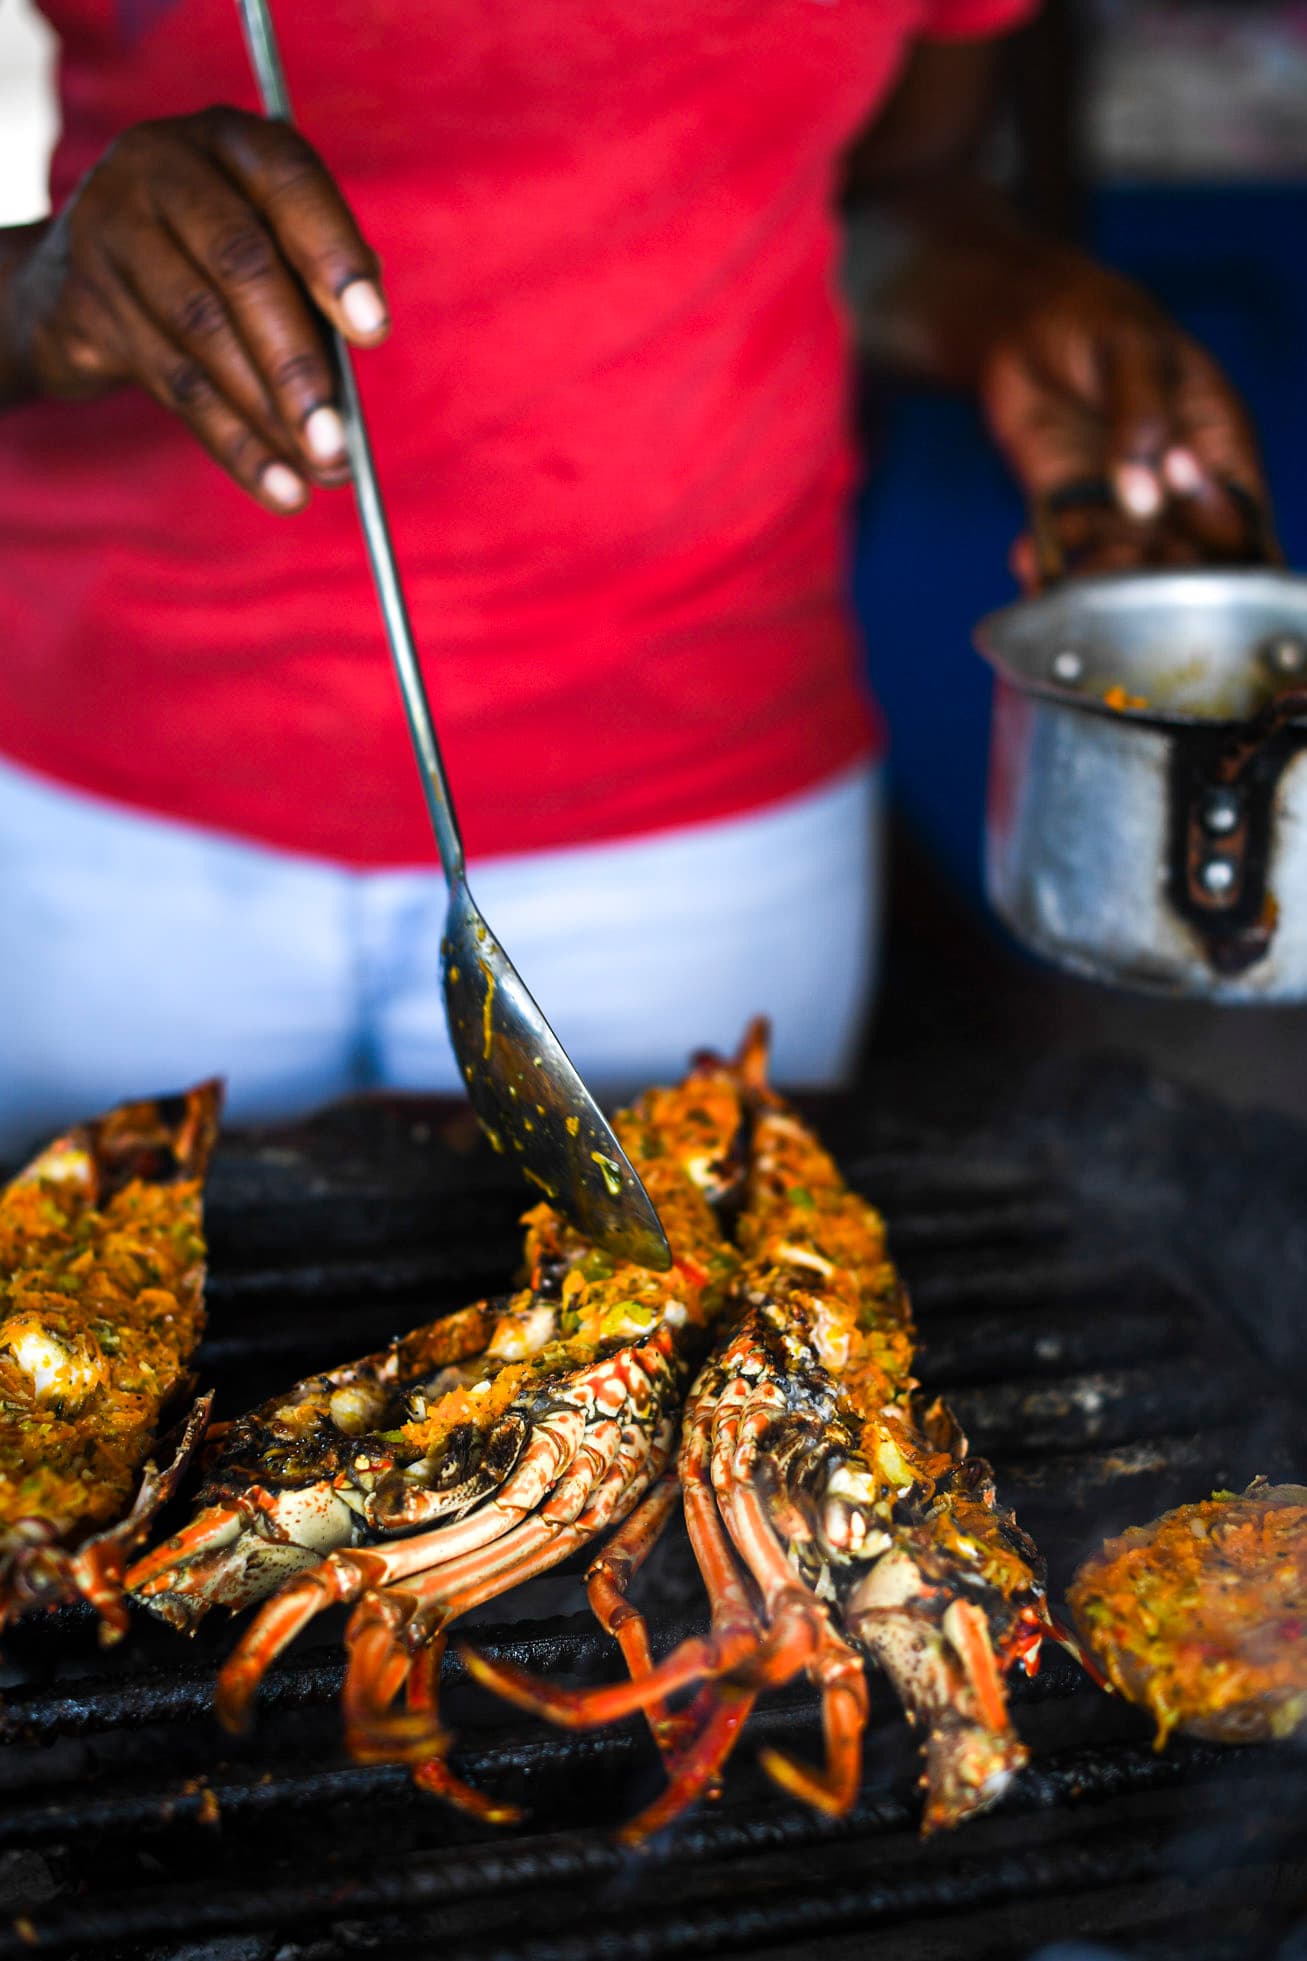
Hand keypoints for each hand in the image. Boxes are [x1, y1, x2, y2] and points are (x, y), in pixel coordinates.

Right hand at [2, 107, 388, 512]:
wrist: (78, 277)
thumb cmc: (208, 256)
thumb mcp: (265, 236)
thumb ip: (315, 271)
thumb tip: (365, 331)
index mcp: (228, 140)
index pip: (288, 183)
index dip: (333, 256)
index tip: (373, 330)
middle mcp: (160, 169)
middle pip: (240, 266)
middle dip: (298, 363)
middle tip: (342, 439)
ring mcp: (111, 231)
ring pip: (203, 332)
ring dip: (271, 415)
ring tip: (324, 470)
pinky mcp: (85, 303)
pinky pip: (174, 384)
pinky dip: (236, 444)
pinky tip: (280, 486)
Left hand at [980, 255, 1272, 587]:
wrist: (1023, 321)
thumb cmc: (1099, 318)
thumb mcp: (1132, 351)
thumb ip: (1143, 421)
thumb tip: (1147, 498)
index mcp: (1218, 448)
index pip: (1241, 521)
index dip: (1222, 545)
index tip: (1181, 541)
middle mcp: (1176, 490)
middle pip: (1187, 562)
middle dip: (1155, 581)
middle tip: (1115, 575)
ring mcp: (1123, 505)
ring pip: (1126, 570)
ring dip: (1096, 584)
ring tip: (1063, 582)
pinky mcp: (1069, 512)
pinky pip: (1066, 557)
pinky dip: (1047, 570)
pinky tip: (1024, 560)